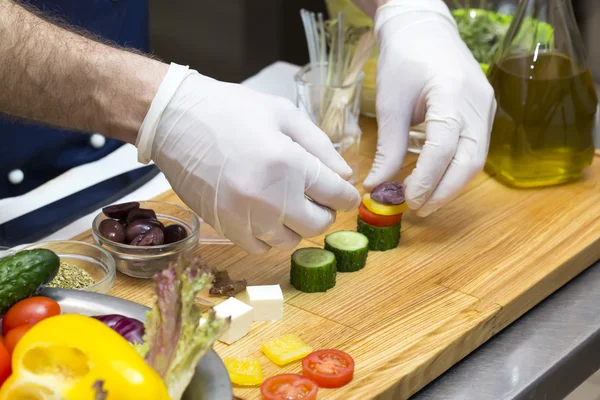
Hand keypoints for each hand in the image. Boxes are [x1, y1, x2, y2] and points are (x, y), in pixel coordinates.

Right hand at [137, 64, 359, 253]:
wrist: (176, 120)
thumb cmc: (231, 110)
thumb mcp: (284, 114)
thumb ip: (321, 146)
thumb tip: (346, 176)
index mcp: (289, 164)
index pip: (337, 196)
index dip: (346, 196)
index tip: (343, 194)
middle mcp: (270, 198)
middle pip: (317, 225)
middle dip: (323, 211)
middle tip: (315, 196)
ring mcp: (245, 217)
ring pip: (290, 241)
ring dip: (296, 225)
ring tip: (286, 202)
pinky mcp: (224, 227)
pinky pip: (260, 248)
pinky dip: (268, 236)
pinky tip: (264, 214)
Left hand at [364, 0, 495, 216]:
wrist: (424, 29)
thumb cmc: (403, 59)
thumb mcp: (390, 102)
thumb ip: (387, 147)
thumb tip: (376, 186)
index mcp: (452, 95)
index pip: (444, 148)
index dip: (426, 179)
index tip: (407, 199)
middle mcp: (477, 105)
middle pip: (471, 161)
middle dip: (445, 191)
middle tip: (419, 209)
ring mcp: (485, 109)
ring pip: (476, 159)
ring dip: (451, 184)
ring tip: (424, 199)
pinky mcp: (482, 113)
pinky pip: (474, 148)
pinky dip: (455, 168)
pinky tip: (434, 178)